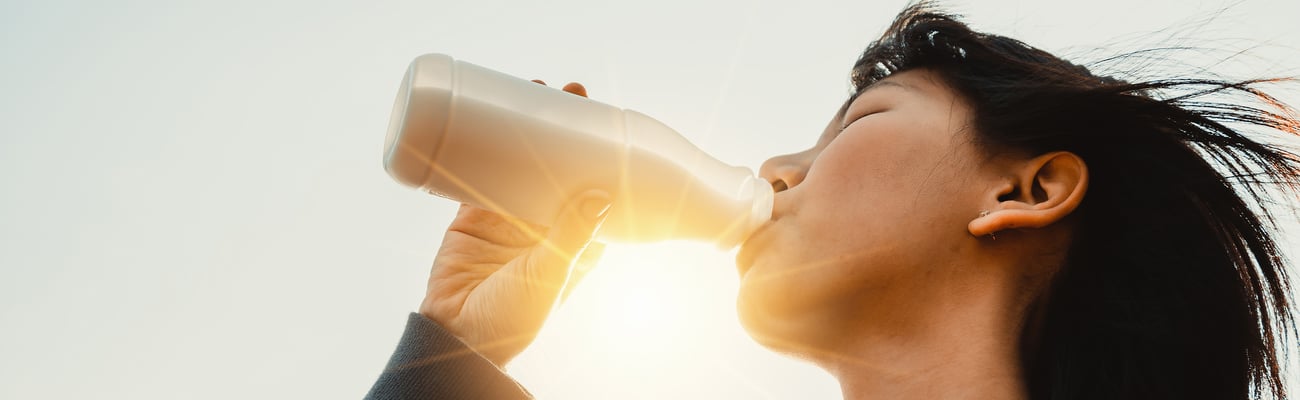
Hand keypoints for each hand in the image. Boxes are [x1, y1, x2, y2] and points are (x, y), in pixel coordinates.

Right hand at [418, 82, 605, 366]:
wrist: (456, 338)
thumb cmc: (512, 320)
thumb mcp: (549, 274)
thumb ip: (571, 237)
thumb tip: (601, 195)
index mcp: (577, 241)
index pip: (596, 186)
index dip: (600, 154)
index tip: (605, 119)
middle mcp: (546, 225)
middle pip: (560, 164)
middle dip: (565, 130)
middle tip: (569, 94)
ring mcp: (508, 217)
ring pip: (522, 161)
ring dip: (527, 129)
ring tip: (532, 92)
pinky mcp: (472, 214)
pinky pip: (481, 170)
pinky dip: (484, 145)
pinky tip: (487, 117)